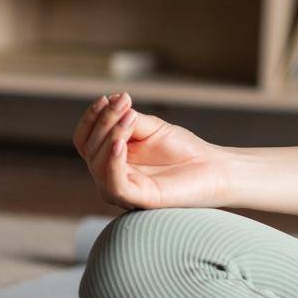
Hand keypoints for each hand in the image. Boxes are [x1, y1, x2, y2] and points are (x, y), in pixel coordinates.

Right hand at [72, 92, 232, 211]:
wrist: (213, 167)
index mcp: (110, 159)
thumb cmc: (182, 149)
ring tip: (129, 117)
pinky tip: (120, 143)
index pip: (85, 140)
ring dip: (110, 135)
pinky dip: (113, 162)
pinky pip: (114, 184)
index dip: (91, 118)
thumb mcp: (151, 127)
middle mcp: (110, 176)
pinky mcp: (137, 200)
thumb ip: (128, 119)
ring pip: (98, 164)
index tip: (107, 97)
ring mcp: (122, 190)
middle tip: (124, 102)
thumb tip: (109, 103)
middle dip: (105, 121)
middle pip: (91, 149)